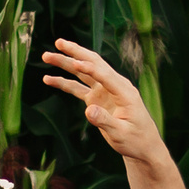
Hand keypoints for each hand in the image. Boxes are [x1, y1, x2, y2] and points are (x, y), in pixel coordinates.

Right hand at [42, 39, 170, 170]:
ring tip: (47, 56)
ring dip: (66, 63)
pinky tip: (49, 79)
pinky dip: (64, 82)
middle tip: (58, 42)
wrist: (142, 145)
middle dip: (75, 52)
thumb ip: (105, 121)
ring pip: (82, 73)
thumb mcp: (121, 134)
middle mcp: (114, 86)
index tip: (76, 64)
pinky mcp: (97, 98)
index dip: (91, 69)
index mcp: (124, 92)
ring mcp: (105, 91)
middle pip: (93, 63)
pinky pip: (78, 88)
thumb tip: (88, 110)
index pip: (106, 75)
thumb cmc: (135, 139)